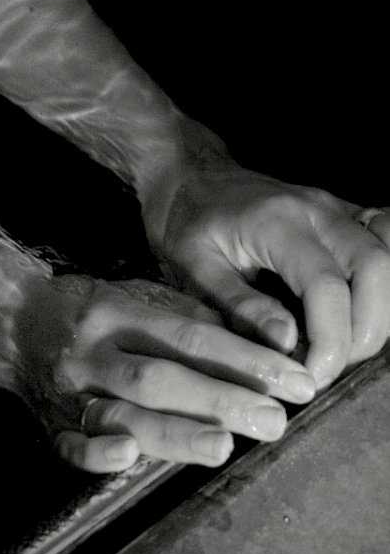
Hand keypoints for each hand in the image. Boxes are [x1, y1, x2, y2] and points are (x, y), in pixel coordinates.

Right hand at [15, 272, 318, 472]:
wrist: (12, 323)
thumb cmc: (91, 313)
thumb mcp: (134, 297)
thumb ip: (187, 317)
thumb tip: (254, 338)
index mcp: (116, 311)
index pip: (189, 337)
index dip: (244, 360)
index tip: (293, 381)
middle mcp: (93, 349)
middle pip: (160, 376)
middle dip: (220, 399)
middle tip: (274, 419)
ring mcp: (71, 388)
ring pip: (123, 411)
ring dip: (174, 431)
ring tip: (224, 446)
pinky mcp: (53, 424)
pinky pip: (72, 443)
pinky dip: (98, 453)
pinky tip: (128, 457)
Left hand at [142, 158, 389, 391]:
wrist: (186, 175)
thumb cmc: (184, 222)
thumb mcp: (194, 265)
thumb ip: (240, 305)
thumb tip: (288, 344)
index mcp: (276, 222)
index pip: (326, 286)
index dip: (331, 341)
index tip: (313, 377)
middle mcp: (315, 209)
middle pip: (375, 267)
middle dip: (366, 330)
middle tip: (331, 365)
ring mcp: (333, 208)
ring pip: (387, 256)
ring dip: (380, 310)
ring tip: (345, 345)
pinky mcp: (342, 213)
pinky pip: (384, 238)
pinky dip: (386, 279)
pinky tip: (365, 308)